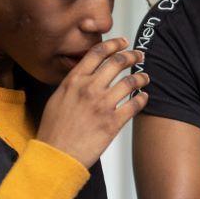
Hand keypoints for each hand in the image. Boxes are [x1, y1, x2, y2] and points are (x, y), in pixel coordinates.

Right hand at [36, 37, 148, 167]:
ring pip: (130, 82)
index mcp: (74, 81)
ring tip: (145, 77)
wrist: (56, 155)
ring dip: (141, 77)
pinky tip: (144, 97)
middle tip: (139, 55)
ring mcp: (102, 105)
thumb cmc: (54, 130)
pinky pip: (134, 105)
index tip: (123, 42)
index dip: (114, 44)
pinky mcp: (113, 122)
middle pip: (117, 62)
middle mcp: (89, 89)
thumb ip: (73, 84)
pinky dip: (142, 99)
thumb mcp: (57, 98)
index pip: (97, 53)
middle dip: (132, 56)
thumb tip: (86, 75)